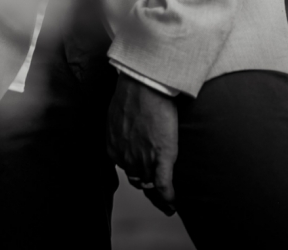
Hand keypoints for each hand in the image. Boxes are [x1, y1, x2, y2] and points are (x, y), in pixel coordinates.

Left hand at [107, 73, 178, 215]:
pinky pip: (163, 185)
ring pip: (150, 186)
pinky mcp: (161, 156)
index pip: (125, 168)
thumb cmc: (132, 92)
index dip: (137, 172)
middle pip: (137, 180)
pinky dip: (168, 197)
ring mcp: (143, 158)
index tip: (144, 175)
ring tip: (167, 202)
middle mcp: (126, 157)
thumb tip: (127, 129)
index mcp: (113, 147)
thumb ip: (120, 129)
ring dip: (159, 196)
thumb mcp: (117, 114)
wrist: (144, 85)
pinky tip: (173, 203)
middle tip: (157, 193)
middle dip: (147, 186)